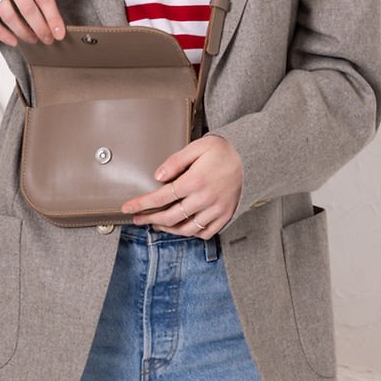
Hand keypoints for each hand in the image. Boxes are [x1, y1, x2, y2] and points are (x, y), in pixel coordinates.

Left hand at [120, 134, 241, 237]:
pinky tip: (182, 227)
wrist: (252, 158)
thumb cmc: (224, 150)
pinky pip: (205, 233)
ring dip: (168, 229)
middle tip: (138, 218)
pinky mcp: (225, 216)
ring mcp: (216, 210)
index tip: (128, 208)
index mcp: (195, 181)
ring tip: (157, 224)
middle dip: (150, 219)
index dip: (142, 204)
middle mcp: (205, 199)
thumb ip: (175, 161)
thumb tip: (158, 176)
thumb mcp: (197, 146)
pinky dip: (191, 233)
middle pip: (170, 217)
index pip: (161, 197)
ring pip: (186, 229)